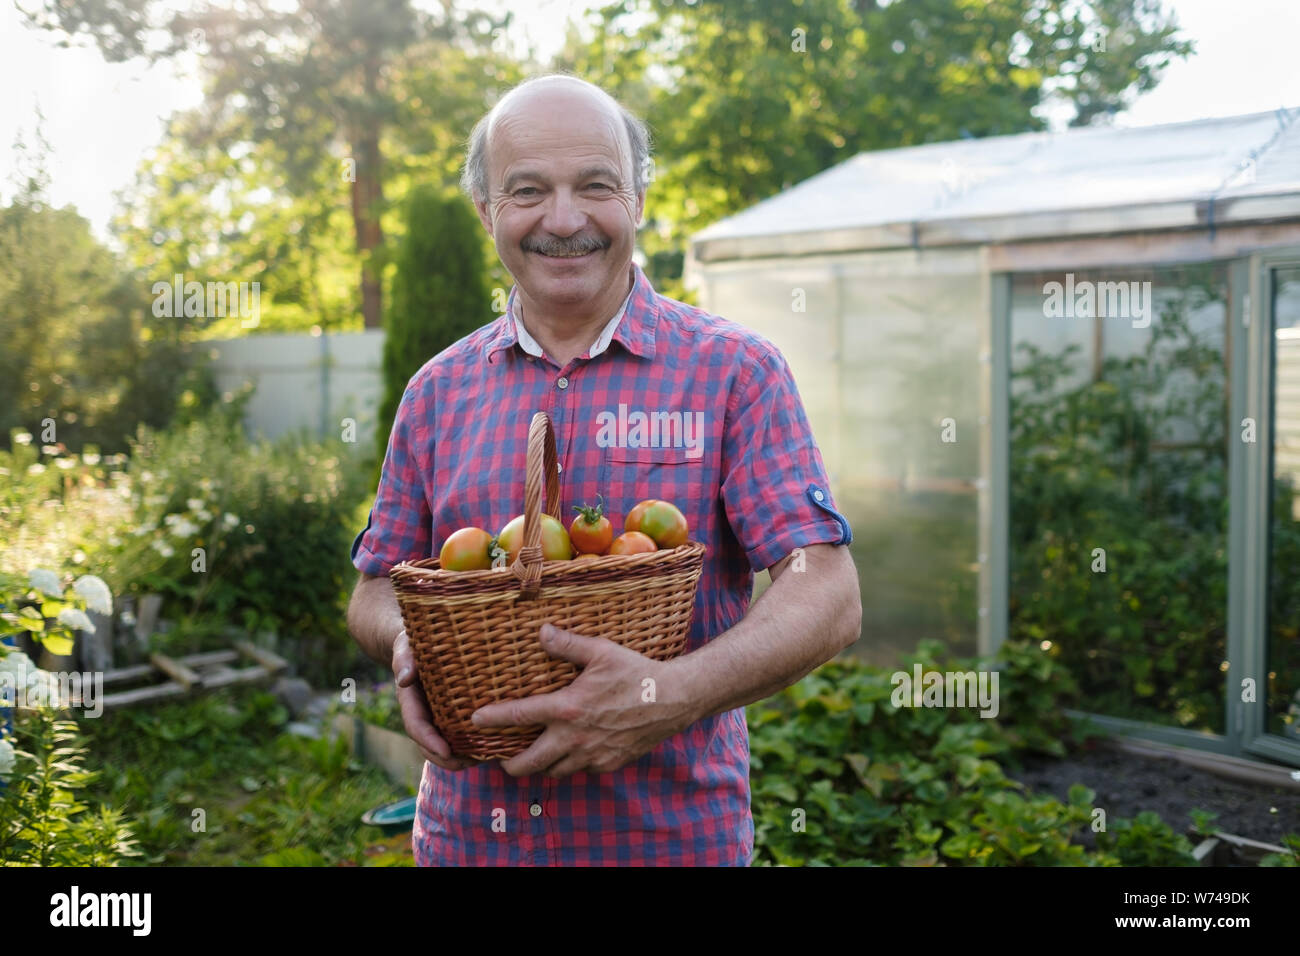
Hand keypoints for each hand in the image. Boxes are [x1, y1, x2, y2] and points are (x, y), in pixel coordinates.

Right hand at [391, 628, 480, 771]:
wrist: (422, 643)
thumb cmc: (414, 642)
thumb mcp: (406, 646)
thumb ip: (404, 659)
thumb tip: (405, 678)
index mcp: (410, 700)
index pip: (417, 726)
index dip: (429, 741)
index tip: (445, 751)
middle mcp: (424, 712)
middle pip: (430, 744)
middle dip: (447, 759)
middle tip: (470, 764)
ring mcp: (438, 715)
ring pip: (446, 744)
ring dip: (462, 757)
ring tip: (484, 761)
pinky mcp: (453, 713)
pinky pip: (460, 733)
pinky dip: (473, 743)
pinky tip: (493, 746)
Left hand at [470, 623, 697, 778]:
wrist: (674, 701)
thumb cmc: (636, 672)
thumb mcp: (601, 651)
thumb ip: (567, 644)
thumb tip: (541, 631)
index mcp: (568, 707)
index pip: (519, 716)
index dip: (492, 719)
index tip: (474, 720)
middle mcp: (575, 737)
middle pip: (529, 763)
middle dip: (509, 764)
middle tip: (502, 758)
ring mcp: (591, 756)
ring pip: (553, 772)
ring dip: (541, 766)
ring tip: (534, 756)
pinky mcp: (608, 765)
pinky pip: (580, 771)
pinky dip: (570, 764)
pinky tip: (570, 752)